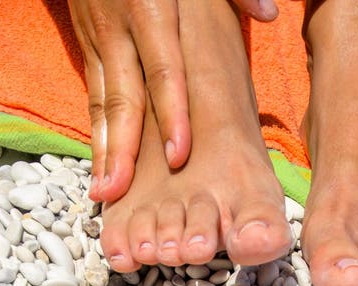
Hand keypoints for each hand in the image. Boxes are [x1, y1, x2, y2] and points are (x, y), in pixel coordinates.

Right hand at [68, 0, 279, 201]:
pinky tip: (101, 170)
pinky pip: (94, 98)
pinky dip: (96, 137)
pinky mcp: (88, 47)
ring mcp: (99, 39)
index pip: (164, 70)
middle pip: (123, 99)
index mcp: (150, 7)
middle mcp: (119, 28)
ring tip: (103, 194)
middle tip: (120, 191)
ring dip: (102, 152)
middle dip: (122, 149)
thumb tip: (269, 12)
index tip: (178, 155)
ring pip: (101, 104)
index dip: (171, 115)